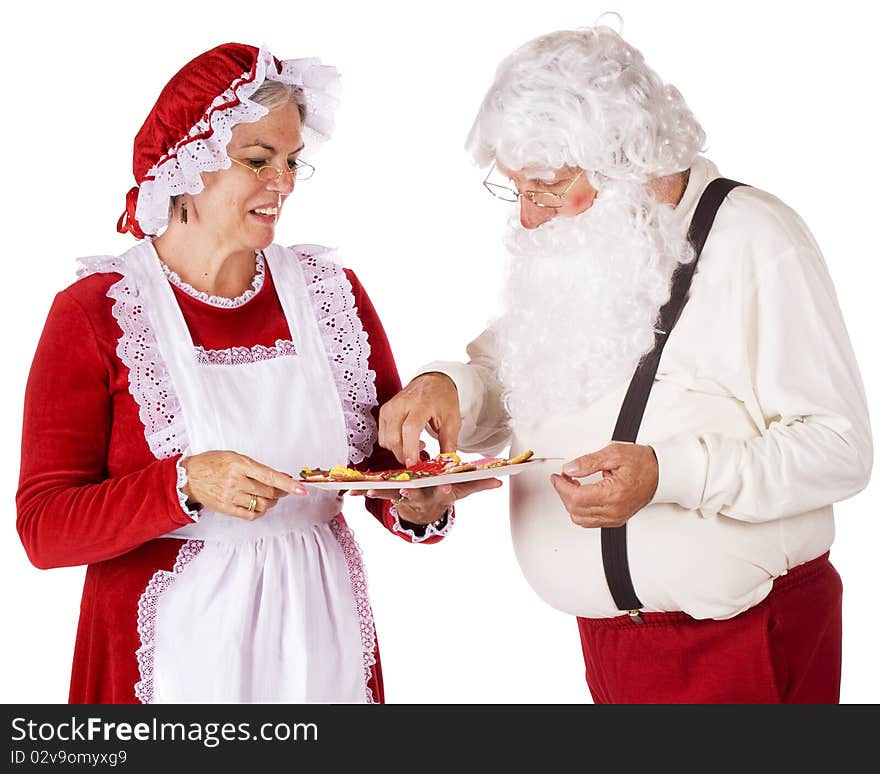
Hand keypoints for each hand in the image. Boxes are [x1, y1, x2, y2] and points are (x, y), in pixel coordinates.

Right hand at [180, 451, 305, 520]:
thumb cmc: (212, 464)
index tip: (301, 489)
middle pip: (269, 493)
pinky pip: (250, 514)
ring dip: (272, 502)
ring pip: (262, 504)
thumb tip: (281, 477)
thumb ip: (257, 468)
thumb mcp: (235, 457)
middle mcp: (236, 481)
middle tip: (282, 490)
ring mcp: (230, 496)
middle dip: (281, 492)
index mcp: (240, 465)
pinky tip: (260, 506)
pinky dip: (260, 511)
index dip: (288, 484)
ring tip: (270, 497)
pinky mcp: (226, 508)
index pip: (270, 476)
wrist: (188, 477)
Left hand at [349, 478, 502, 524]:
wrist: (425, 512)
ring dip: (381, 493)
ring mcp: (405, 497)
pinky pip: (377, 492)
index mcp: (439, 494)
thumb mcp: (462, 490)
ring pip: (392, 493)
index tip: (446, 485)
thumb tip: (499, 480)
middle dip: (411, 492)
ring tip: (370, 490)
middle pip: (416, 494)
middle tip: (405, 488)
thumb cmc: (444, 494)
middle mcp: (422, 497)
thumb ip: (479, 484)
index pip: (444, 491)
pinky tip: (350, 491)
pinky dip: (363, 491)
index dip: (445, 489)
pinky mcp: (390, 494)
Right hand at [379, 373, 460, 465]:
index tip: (414, 464)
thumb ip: (449, 445)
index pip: (410, 429)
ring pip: (385, 439)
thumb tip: (446, 464)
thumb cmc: (443, 399)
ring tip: (415, 445)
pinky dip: (392, 443)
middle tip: (418, 460)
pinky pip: (382, 435)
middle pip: (393, 437)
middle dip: (403, 455)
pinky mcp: (384, 411)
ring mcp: (390, 407)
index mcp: (421, 404)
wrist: (434, 381)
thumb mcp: (452, 422)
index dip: (410, 450)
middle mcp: (401, 404)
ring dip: (398, 450)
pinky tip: (406, 439)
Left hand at [550, 443, 657, 528]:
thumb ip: (588, 462)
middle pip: (575, 510)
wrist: (660, 473)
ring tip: (572, 485)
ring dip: (571, 503)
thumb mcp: (613, 453)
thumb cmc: (642, 463)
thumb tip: (569, 469)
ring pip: (580, 519)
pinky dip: (580, 510)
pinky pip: (590, 521)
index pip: (576, 497)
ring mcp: (615, 517)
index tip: (556, 477)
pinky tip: (581, 495)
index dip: (561, 487)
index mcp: (613, 494)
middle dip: (564, 493)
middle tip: (563, 478)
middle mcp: (614, 510)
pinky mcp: (615, 519)